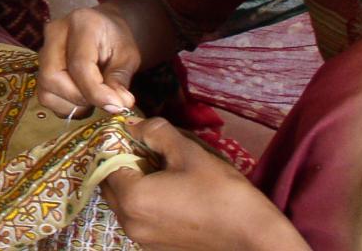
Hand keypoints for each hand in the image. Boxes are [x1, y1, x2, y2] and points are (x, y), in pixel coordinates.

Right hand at [37, 6, 139, 117]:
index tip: (116, 106)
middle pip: (52, 77)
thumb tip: (117, 105)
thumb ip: (120, 79)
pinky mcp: (39, 68)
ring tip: (94, 97)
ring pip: (46, 90)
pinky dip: (66, 106)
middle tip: (104, 100)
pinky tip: (83, 97)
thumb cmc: (115, 40)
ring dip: (73, 103)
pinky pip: (46, 97)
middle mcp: (54, 34)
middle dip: (80, 97)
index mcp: (81, 24)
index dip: (96, 91)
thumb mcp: (127, 56)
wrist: (102, 29)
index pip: (79, 64)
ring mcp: (42, 51)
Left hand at [102, 119, 308, 250]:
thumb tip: (133, 124)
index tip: (135, 134)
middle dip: (123, 164)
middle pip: (111, 185)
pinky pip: (138, 218)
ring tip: (162, 170)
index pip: (107, 163)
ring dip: (134, 183)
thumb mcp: (188, 152)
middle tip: (149, 150)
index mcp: (132, 199)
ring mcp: (141, 239)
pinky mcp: (155, 248)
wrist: (254, 237)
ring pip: (123, 203)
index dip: (118, 145)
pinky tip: (171, 192)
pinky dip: (144, 202)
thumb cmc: (222, 192)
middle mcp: (129, 223)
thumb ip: (155, 132)